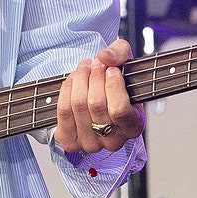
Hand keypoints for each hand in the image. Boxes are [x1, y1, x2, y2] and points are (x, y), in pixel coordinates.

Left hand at [53, 38, 142, 155]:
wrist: (96, 95)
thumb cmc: (114, 82)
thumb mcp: (124, 61)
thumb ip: (119, 53)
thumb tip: (104, 56)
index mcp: (133, 127)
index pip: (120, 110)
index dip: (113, 85)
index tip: (112, 70)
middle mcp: (113, 141)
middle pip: (96, 104)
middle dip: (93, 76)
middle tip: (95, 63)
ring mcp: (90, 144)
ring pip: (78, 105)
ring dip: (79, 78)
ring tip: (84, 68)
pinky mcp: (70, 141)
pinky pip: (63, 110)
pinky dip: (66, 89)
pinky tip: (73, 81)